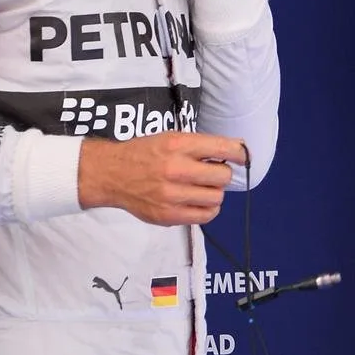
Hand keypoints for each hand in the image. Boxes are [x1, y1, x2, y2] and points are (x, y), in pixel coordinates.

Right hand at [78, 131, 248, 224]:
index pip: (222, 149)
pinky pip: (205, 216)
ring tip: (202, 188)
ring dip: (214, 192)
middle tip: (212, 174)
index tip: (242, 157)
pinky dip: (208, 209)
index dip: (239, 154)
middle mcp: (176, 170)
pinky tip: (199, 202)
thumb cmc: (145, 153)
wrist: (112, 174)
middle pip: (222, 176)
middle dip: (222, 174)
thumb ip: (203, 144)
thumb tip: (238, 148)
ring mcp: (171, 195)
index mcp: (178, 145)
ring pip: (216, 198)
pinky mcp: (168, 215)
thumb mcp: (172, 138)